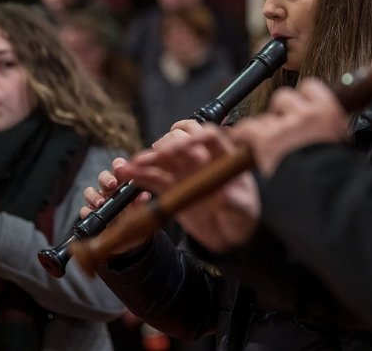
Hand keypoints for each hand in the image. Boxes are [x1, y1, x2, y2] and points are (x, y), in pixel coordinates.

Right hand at [80, 156, 153, 255]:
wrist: (131, 240)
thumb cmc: (136, 218)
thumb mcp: (141, 210)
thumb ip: (141, 202)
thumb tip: (144, 195)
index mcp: (123, 183)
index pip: (119, 168)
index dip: (118, 165)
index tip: (120, 167)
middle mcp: (109, 190)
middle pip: (103, 178)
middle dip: (106, 179)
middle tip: (112, 184)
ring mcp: (98, 202)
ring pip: (90, 192)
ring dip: (94, 195)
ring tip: (101, 202)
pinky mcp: (91, 215)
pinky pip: (84, 210)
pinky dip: (87, 211)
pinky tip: (91, 213)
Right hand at [122, 124, 260, 251]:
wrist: (228, 235)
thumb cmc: (241, 217)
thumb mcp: (243, 211)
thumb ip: (235, 202)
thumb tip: (225, 195)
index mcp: (223, 158)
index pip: (210, 137)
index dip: (197, 137)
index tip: (186, 146)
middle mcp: (202, 159)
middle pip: (183, 139)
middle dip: (170, 144)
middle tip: (160, 154)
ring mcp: (185, 171)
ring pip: (164, 157)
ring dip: (148, 157)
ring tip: (133, 163)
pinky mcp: (171, 186)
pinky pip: (154, 177)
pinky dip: (140, 175)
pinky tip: (128, 174)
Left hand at [233, 78, 347, 176]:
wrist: (327, 193)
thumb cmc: (336, 174)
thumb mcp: (341, 143)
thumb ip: (328, 129)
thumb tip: (322, 129)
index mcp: (328, 111)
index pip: (309, 87)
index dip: (301, 96)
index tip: (299, 105)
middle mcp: (305, 114)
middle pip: (283, 98)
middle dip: (279, 111)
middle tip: (281, 127)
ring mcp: (284, 126)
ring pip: (264, 117)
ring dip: (263, 129)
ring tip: (266, 145)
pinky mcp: (266, 140)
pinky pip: (246, 129)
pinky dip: (241, 135)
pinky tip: (241, 140)